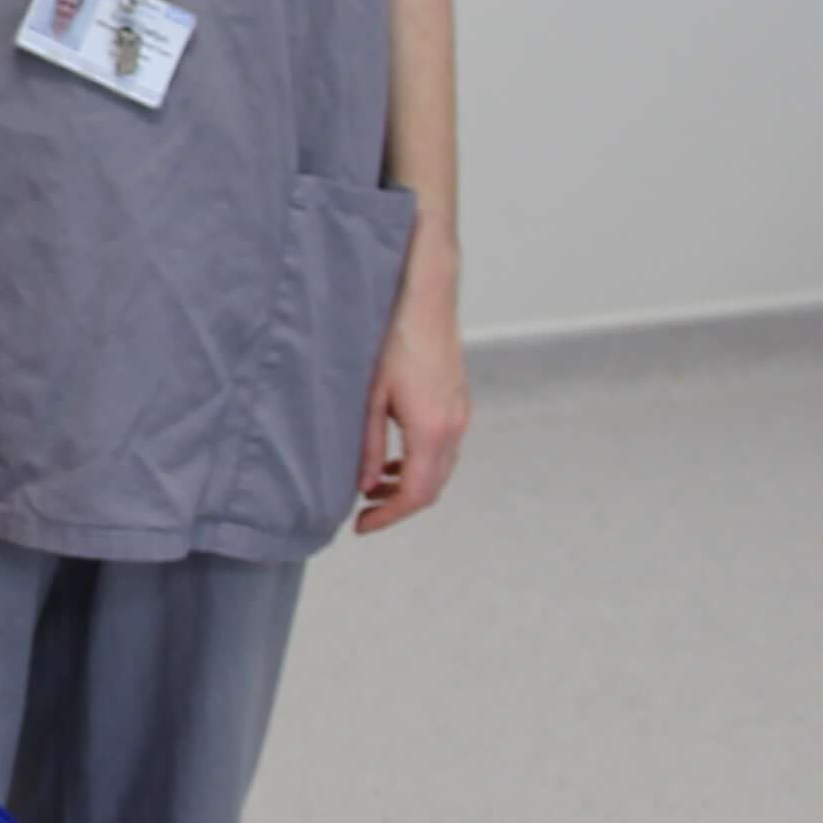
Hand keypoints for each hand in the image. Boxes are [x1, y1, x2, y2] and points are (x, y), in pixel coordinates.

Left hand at [355, 272, 470, 533]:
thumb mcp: (369, 396)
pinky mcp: (458, 401)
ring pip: (440, 468)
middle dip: (399, 505)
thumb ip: (368, 446)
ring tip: (373, 488)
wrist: (424, 296)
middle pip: (432, 487)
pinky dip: (420, 463)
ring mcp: (460, 413)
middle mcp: (454, 425)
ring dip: (410, 484)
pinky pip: (443, 447)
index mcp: (432, 429)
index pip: (417, 493)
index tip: (361, 526)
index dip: (389, 516)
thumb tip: (366, 486)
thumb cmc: (391, 337)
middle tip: (364, 513)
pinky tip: (394, 459)